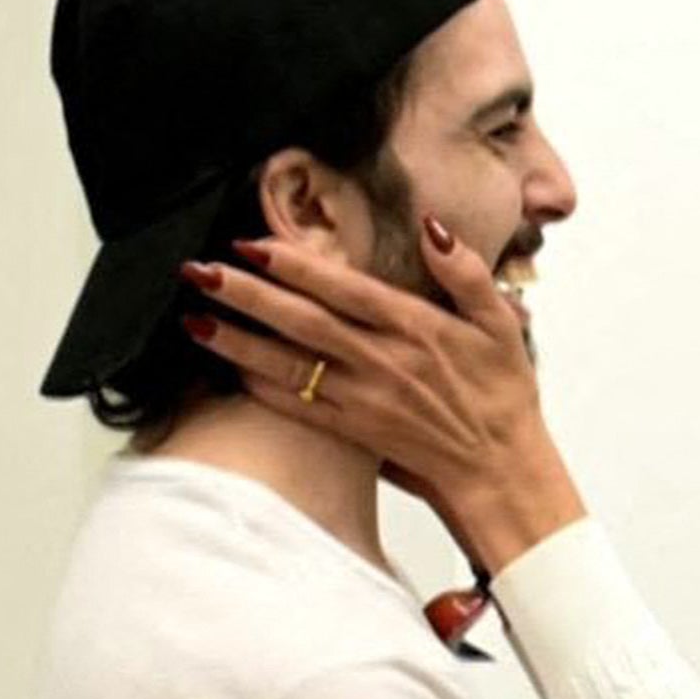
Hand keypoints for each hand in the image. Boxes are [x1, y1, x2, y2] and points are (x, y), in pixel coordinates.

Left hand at [178, 228, 584, 570]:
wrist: (502, 470)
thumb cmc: (504, 395)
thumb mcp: (502, 323)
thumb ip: (466, 272)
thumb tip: (432, 228)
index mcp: (415, 327)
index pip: (343, 289)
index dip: (295, 265)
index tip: (252, 245)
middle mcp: (382, 362)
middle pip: (301, 322)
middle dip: (246, 295)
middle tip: (198, 272)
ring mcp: (364, 400)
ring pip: (289, 366)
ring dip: (238, 343)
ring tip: (195, 320)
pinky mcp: (355, 432)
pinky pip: (299, 409)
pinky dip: (262, 391)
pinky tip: (231, 373)